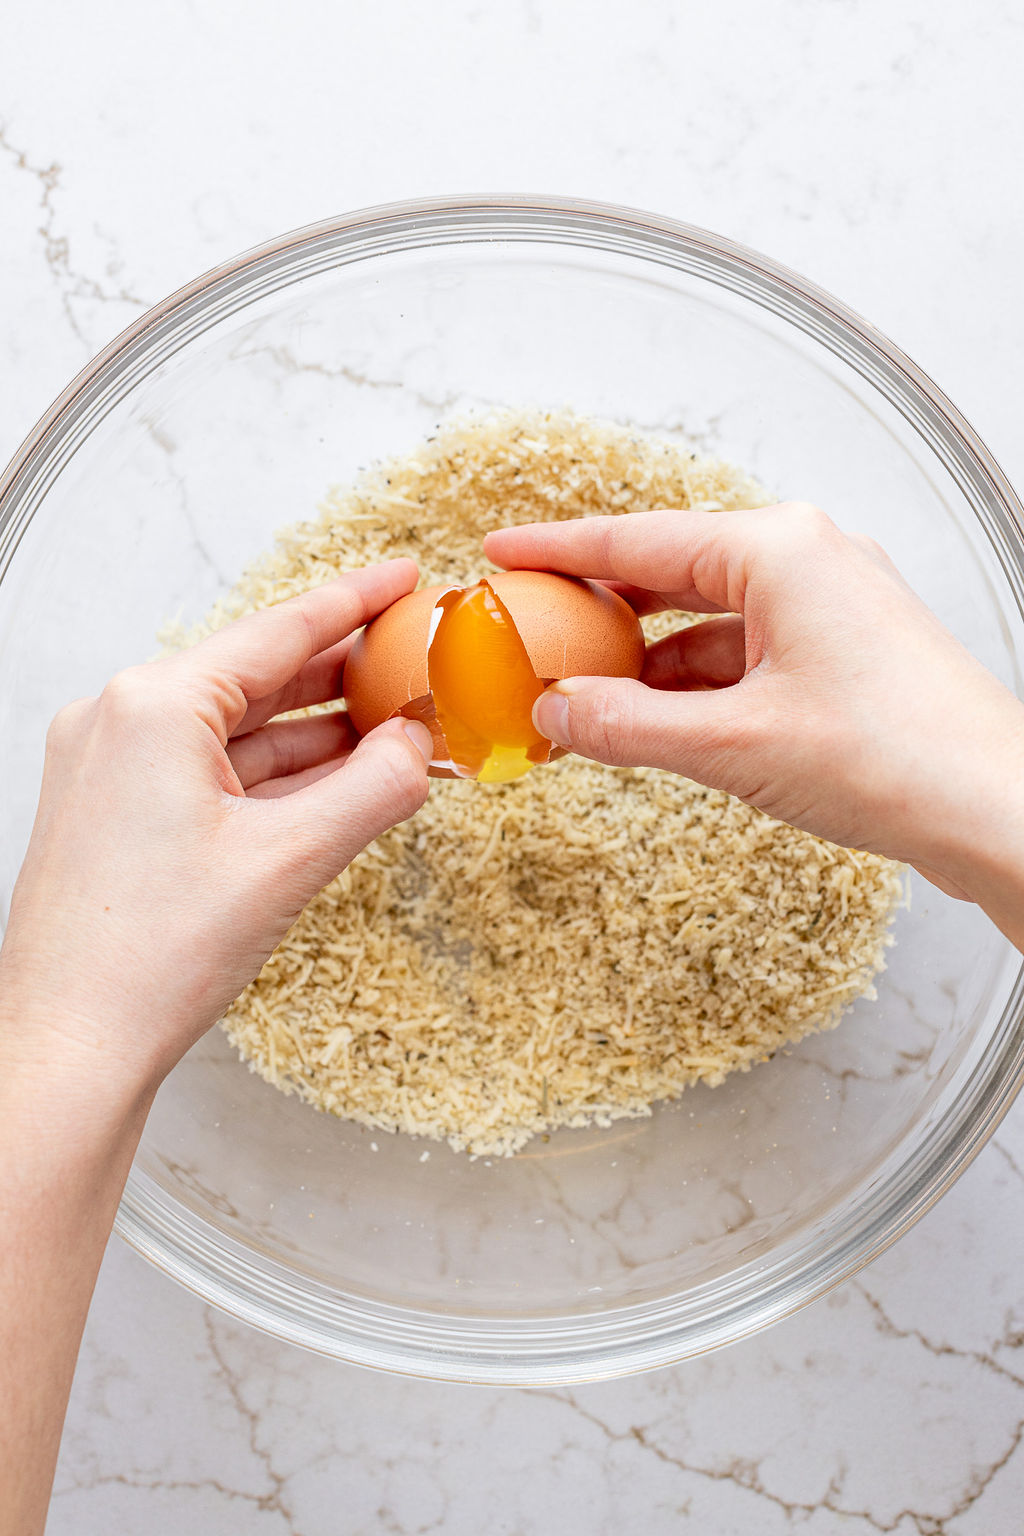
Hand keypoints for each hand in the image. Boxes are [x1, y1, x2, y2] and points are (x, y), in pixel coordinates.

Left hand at [0, 559, 432, 1092]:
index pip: (277, 631)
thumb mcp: (289, 862)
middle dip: (341, 676)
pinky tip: (333, 782)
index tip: (400, 578)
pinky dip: (276, 775)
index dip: (353, 602)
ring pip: (236, 728)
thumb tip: (418, 744)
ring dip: (314, 732)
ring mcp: (111, 766)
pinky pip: (212, 770)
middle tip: (410, 662)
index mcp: (153, 706)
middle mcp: (120, 720)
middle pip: (256, 676)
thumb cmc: (146, 960)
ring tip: (391, 729)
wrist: (70, 1047)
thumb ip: (372, 789)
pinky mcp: (115, 810)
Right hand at [484, 503, 1023, 942]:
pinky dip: (693, 686)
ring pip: (708, 620)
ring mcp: (829, 606)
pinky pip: (744, 654)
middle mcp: (806, 560)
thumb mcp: (734, 745)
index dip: (558, 550)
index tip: (504, 552)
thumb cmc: (899, 758)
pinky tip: (653, 722)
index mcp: (777, 550)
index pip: (637, 539)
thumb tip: (556, 712)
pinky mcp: (843, 653)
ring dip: (646, 661)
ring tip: (583, 697)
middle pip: (671, 572)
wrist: (998, 810)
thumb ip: (628, 727)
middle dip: (600, 610)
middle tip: (533, 630)